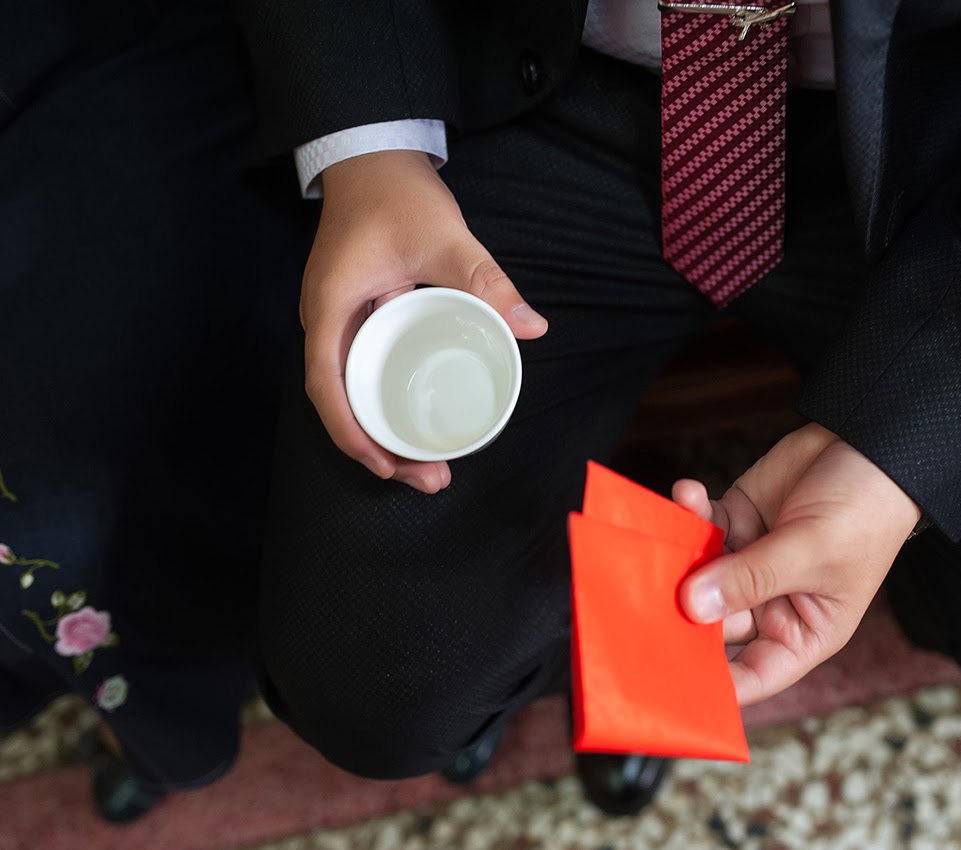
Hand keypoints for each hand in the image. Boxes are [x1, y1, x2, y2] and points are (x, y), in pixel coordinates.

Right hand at [302, 150, 548, 491]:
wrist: (372, 155)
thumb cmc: (394, 192)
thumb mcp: (443, 236)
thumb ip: (484, 280)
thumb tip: (530, 326)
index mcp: (330, 306)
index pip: (327, 385)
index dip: (352, 433)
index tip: (387, 465)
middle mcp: (326, 320)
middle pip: (339, 402)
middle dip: (378, 449)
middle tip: (430, 478)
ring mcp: (340, 320)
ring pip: (352, 391)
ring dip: (383, 431)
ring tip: (428, 466)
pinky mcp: (359, 316)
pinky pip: (366, 370)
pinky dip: (387, 402)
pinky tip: (418, 420)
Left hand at [673, 423, 921, 705]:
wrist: (872, 441)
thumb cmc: (866, 509)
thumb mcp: (810, 550)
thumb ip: (750, 578)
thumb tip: (692, 606)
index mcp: (805, 630)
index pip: (755, 674)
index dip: (717, 684)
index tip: (673, 680)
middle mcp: (774, 602)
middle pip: (715, 624)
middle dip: (684, 611)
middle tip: (651, 595)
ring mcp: (752, 560)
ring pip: (701, 573)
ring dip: (682, 556)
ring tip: (669, 534)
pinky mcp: (738, 519)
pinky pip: (703, 526)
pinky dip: (691, 512)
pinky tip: (689, 492)